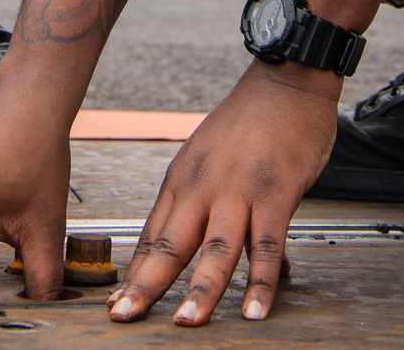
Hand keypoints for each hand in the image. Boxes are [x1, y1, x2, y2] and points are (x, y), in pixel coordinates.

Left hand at [108, 60, 338, 325]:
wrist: (285, 81)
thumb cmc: (249, 118)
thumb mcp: (205, 152)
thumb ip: (196, 196)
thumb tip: (183, 236)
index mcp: (183, 178)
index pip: (153, 235)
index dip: (135, 272)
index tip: (118, 303)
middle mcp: (204, 187)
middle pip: (171, 245)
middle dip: (146, 286)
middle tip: (126, 318)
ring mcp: (239, 192)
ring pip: (215, 249)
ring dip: (201, 290)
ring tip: (188, 323)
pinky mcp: (274, 194)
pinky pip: (266, 245)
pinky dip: (261, 281)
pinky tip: (257, 309)